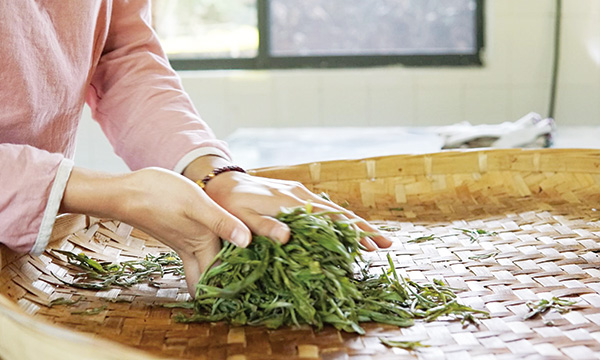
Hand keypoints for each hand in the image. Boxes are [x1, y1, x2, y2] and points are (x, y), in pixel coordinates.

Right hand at [60, 166, 251, 293]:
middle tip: (251, 288)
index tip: (260, 288)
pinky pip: (197, 255)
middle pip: (212, 278)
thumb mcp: (196, 204)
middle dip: (227, 287)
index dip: (239, 285)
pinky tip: (221, 247)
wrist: (124, 193)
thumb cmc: (158, 195)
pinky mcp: (179, 235)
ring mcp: (184, 243)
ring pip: (203, 268)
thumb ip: (221, 223)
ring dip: (219, 273)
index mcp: (201, 244)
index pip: (222, 275)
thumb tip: (247, 242)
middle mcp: (193, 249)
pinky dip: (210, 257)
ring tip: (241, 273)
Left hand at [183, 156, 391, 249]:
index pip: (330, 218)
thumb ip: (264, 226)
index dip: (353, 232)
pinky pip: (322, 207)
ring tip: (373, 240)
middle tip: (387, 244)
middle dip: (364, 229)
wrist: (220, 181)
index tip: (373, 244)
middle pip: (339, 213)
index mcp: (291, 202)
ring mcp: (299, 193)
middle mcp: (300, 195)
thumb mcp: (242, 216)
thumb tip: (288, 238)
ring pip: (333, 210)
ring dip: (354, 225)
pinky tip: (345, 229)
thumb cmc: (229, 202)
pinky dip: (339, 219)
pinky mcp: (294, 193)